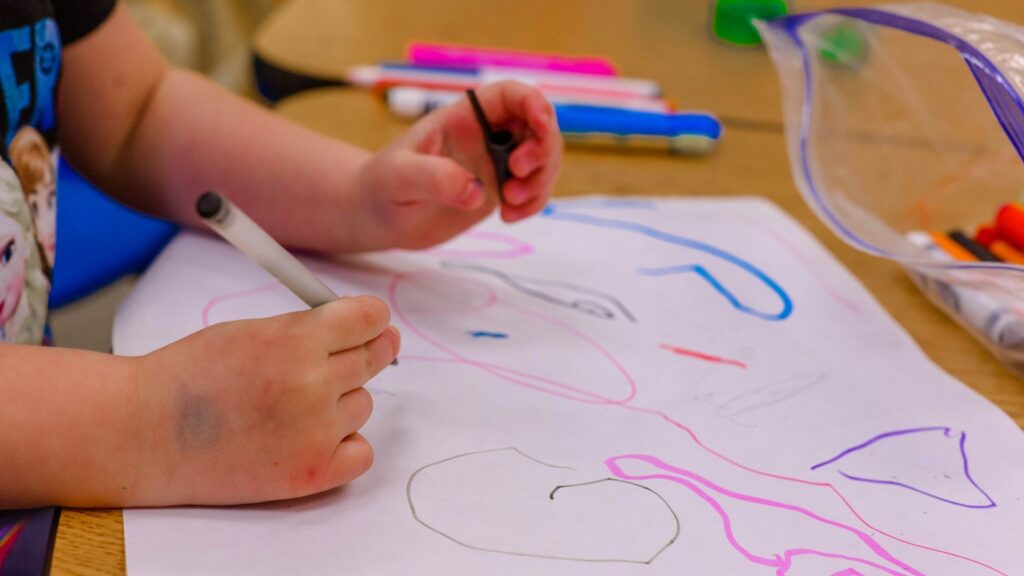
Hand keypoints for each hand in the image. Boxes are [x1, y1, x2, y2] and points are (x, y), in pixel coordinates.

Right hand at [129, 296, 398, 504]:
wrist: (144, 433)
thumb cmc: (191, 376)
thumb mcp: (250, 331)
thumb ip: (306, 329)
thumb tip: (362, 326)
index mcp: (297, 341)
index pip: (369, 319)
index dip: (373, 318)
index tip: (374, 323)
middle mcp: (313, 385)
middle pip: (372, 358)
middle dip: (368, 351)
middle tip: (358, 355)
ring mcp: (315, 432)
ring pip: (362, 405)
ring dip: (341, 402)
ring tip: (291, 406)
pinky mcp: (311, 473)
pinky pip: (362, 452)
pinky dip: (345, 445)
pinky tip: (312, 437)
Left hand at [350, 80, 562, 249]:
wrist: (377, 217)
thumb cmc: (380, 187)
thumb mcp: (398, 177)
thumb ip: (433, 177)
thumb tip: (475, 190)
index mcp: (463, 118)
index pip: (509, 96)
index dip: (533, 102)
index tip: (541, 125)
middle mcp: (486, 136)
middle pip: (538, 127)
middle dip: (542, 150)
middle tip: (517, 174)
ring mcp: (495, 164)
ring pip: (543, 160)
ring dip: (540, 181)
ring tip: (510, 203)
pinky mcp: (498, 191)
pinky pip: (534, 191)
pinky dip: (533, 203)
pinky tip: (509, 216)